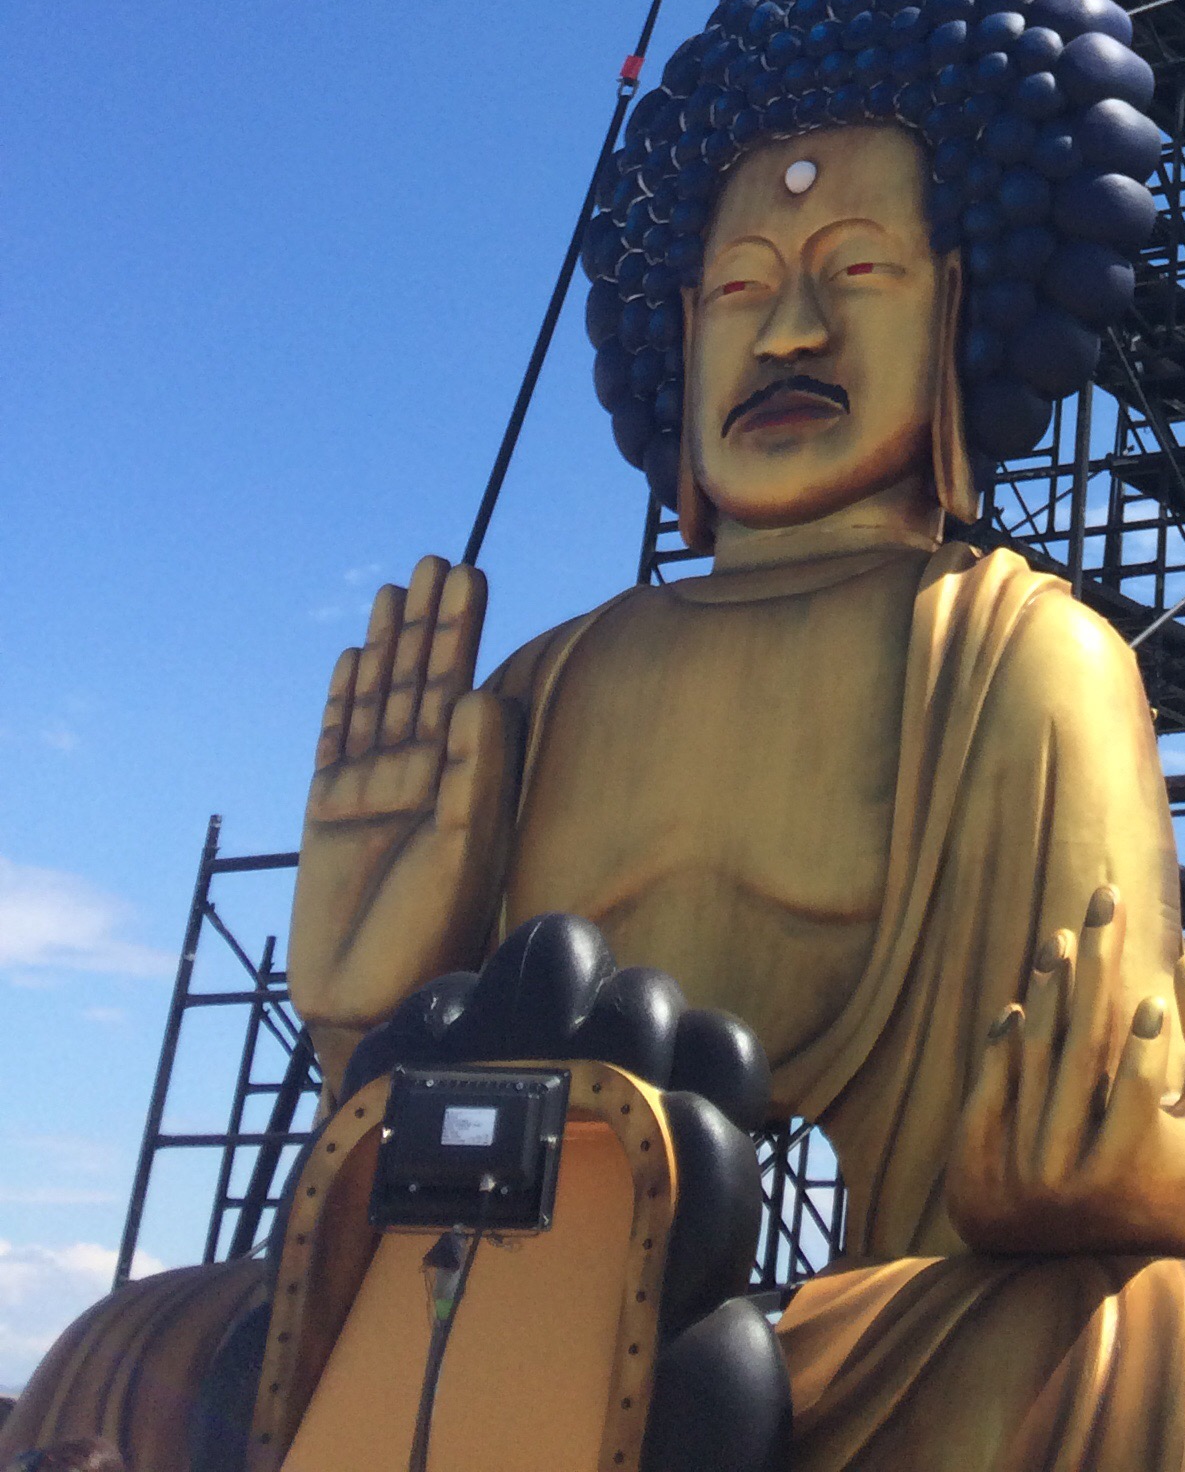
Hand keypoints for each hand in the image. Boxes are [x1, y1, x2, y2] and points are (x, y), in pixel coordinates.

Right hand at [287, 557, 508, 1066]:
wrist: (371, 999)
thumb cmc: (433, 933)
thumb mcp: (467, 848)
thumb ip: (477, 772)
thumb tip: (481, 692)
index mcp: (466, 777)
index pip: (464, 685)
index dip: (464, 632)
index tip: (469, 573)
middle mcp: (424, 773)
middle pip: (424, 680)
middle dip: (429, 623)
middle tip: (436, 559)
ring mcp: (374, 788)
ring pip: (382, 699)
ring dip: (388, 645)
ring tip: (394, 588)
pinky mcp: (330, 809)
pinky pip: (338, 739)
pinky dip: (345, 698)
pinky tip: (355, 655)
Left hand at [946, 884, 1184, 1261]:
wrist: (1115, 1279)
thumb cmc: (1184, 1182)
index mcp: (1135, 1170)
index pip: (1140, 1082)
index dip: (1152, 1034)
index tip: (1158, 995)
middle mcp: (1069, 1180)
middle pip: (1079, 1050)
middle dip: (1097, 964)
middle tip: (1105, 899)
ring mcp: (1018, 1181)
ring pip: (1031, 1062)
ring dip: (1048, 991)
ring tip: (1063, 937)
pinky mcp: (979, 1181)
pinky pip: (989, 1094)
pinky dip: (1003, 1046)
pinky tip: (1023, 1002)